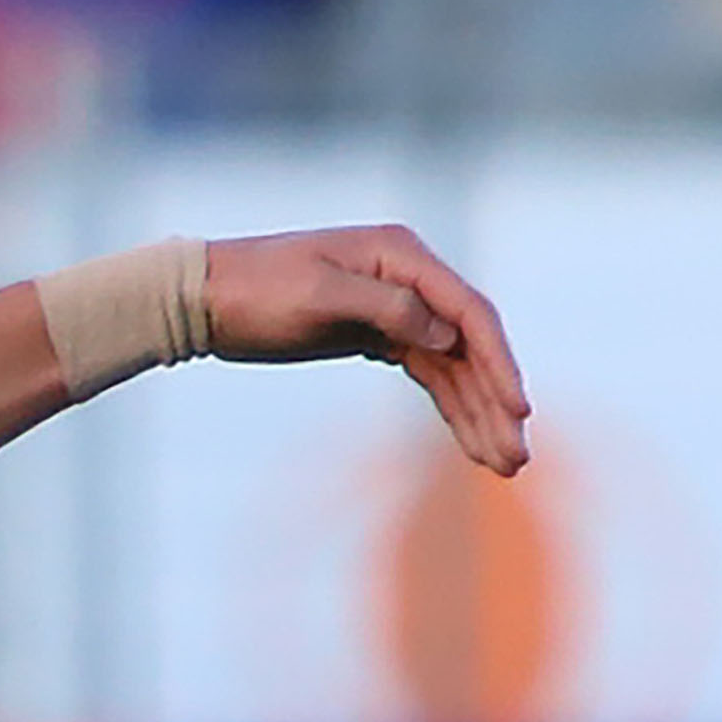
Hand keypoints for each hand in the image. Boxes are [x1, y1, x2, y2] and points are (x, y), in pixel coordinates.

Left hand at [208, 225, 532, 477]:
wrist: (203, 297)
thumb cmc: (255, 289)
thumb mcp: (318, 294)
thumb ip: (386, 308)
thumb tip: (447, 336)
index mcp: (401, 257)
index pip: (468, 314)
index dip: (498, 363)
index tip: (518, 409)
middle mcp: (409, 280)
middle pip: (469, 347)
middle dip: (495, 403)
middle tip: (517, 458)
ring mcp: (397, 309)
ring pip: (453, 369)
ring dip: (479, 415)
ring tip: (504, 465)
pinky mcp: (378, 337)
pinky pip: (429, 375)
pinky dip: (451, 408)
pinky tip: (471, 443)